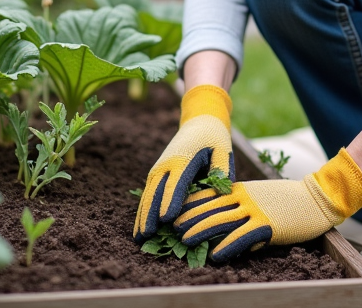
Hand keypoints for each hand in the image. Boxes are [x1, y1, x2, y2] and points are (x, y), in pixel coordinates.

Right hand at [133, 84, 233, 241]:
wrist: (200, 123)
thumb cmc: (215, 139)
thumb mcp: (223, 149)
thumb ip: (222, 169)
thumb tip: (222, 191)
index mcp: (183, 158)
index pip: (176, 183)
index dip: (171, 201)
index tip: (166, 220)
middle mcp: (166, 164)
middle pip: (156, 192)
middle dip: (151, 214)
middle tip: (147, 236)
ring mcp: (158, 169)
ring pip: (148, 195)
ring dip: (142, 217)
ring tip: (138, 239)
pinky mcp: (156, 174)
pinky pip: (147, 195)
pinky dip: (142, 212)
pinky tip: (140, 229)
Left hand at [173, 147, 361, 261]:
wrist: (317, 198)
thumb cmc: (289, 198)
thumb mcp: (260, 195)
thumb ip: (241, 202)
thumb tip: (222, 217)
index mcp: (242, 189)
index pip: (210, 195)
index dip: (190, 205)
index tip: (173, 213)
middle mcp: (245, 198)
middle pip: (211, 208)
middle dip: (189, 218)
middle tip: (170, 229)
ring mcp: (256, 210)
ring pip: (222, 220)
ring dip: (201, 231)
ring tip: (184, 241)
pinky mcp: (268, 225)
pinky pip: (243, 236)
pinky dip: (228, 245)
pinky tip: (216, 254)